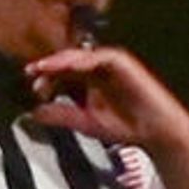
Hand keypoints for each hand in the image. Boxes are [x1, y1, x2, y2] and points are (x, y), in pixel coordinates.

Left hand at [25, 42, 188, 155]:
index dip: (47, 77)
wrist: (156, 133)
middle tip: (33, 73)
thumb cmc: (128, 127)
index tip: (32, 84)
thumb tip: (35, 112)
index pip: (63, 73)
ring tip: (46, 67)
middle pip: (68, 61)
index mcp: (91, 81)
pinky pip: (101, 56)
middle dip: (50, 67)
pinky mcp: (124, 63)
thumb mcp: (86, 123)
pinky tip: (70, 67)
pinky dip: (85, 60)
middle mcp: (99, 70)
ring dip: (62, 60)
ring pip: (81, 55)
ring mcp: (112, 64)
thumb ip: (62, 116)